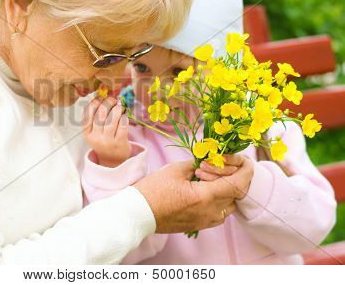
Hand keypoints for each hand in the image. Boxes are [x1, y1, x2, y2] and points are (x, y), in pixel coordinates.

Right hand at [83, 96, 131, 166]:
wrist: (112, 161)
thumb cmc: (104, 141)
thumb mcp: (95, 132)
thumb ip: (96, 117)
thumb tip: (102, 97)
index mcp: (87, 134)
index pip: (87, 115)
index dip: (93, 103)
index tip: (99, 97)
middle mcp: (96, 138)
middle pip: (100, 115)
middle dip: (107, 103)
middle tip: (112, 99)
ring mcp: (108, 141)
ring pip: (112, 119)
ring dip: (116, 109)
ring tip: (119, 107)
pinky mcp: (120, 143)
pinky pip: (122, 125)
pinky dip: (124, 117)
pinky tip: (124, 116)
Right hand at [133, 159, 252, 232]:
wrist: (139, 213)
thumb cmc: (154, 189)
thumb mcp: (176, 169)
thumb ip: (198, 163)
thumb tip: (210, 160)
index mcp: (205, 197)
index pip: (238, 184)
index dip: (246, 171)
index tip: (246, 161)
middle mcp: (210, 212)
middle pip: (236, 194)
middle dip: (233, 176)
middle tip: (221, 163)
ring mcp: (206, 221)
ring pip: (229, 205)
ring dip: (227, 189)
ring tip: (210, 176)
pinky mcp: (200, 225)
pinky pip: (219, 213)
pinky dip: (219, 199)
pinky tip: (206, 189)